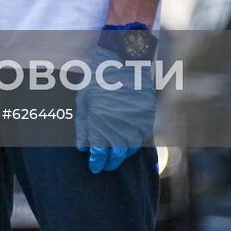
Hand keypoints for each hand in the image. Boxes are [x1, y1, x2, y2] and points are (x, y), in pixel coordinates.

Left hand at [75, 44, 156, 173]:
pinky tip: (129, 144)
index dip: (96, 163)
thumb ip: (82, 126)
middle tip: (104, 166)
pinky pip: (143, 138)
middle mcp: (120, 129)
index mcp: (101, 125)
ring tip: (116, 155)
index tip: (94, 168)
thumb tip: (82, 147)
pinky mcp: (148, 119)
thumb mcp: (84, 101)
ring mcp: (136, 125)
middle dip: (110, 163)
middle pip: (116, 156)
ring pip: (131, 149)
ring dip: (123, 154)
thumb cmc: (98, 80)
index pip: (98, 153)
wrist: (123, 62)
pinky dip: (135, 143)